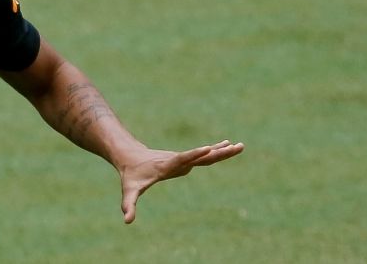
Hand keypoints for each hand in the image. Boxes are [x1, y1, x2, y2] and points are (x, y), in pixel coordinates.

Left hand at [119, 140, 243, 223]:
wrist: (130, 156)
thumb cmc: (130, 175)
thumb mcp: (129, 191)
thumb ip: (129, 205)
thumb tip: (127, 221)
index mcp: (166, 165)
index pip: (182, 158)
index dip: (194, 154)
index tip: (208, 148)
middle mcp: (176, 159)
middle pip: (200, 155)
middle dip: (217, 151)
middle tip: (236, 146)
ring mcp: (181, 158)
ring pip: (204, 154)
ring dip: (221, 151)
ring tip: (239, 145)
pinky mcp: (184, 158)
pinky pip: (203, 156)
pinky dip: (215, 151)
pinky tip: (227, 145)